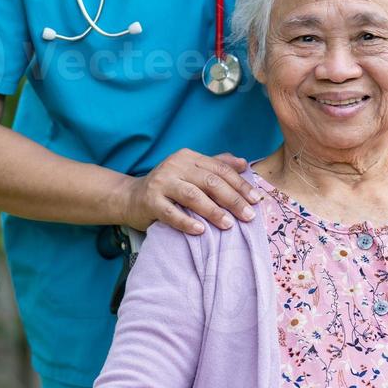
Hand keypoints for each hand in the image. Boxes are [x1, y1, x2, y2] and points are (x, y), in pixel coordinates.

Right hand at [124, 149, 259, 235]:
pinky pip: (171, 213)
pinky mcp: (150, 201)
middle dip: (232, 199)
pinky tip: (200, 230)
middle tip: (249, 215)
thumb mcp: (191, 171)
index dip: (240, 184)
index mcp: (189, 157)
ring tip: (229, 224)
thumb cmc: (169, 186)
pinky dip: (186, 221)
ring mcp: (161, 182)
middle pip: (210, 182)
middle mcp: (175, 166)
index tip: (256, 200)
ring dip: (213, 211)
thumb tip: (245, 163)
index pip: (220, 169)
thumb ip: (216, 165)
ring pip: (192, 195)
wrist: (131, 197)